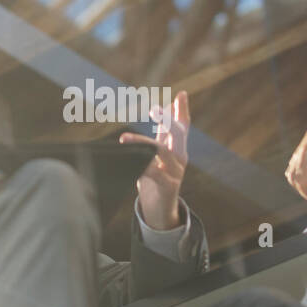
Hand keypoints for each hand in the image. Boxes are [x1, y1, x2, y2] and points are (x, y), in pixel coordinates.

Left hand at [118, 90, 189, 229]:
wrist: (160, 211)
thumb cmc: (157, 180)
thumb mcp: (159, 155)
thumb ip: (162, 135)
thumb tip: (164, 110)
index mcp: (178, 149)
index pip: (183, 127)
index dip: (182, 111)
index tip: (180, 94)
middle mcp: (180, 159)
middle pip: (178, 134)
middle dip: (167, 120)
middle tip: (153, 110)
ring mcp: (176, 173)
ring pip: (161, 151)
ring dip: (142, 142)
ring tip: (124, 137)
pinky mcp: (168, 187)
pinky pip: (154, 173)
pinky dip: (143, 166)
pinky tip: (132, 161)